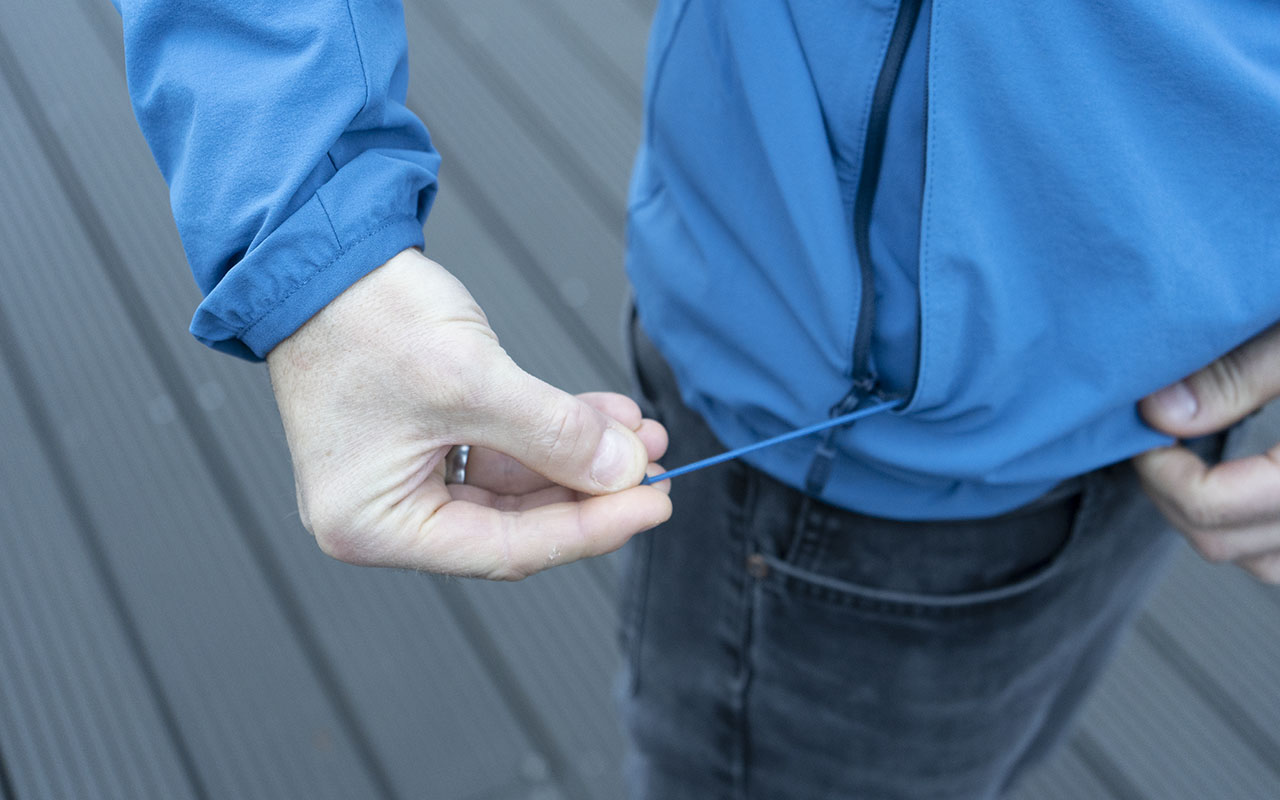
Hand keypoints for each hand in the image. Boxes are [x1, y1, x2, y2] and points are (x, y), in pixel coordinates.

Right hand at [266, 249, 671, 579]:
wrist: (318, 251)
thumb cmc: (361, 315)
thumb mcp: (471, 379)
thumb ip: (554, 434)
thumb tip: (624, 472)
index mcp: (374, 524)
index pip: (506, 548)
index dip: (590, 528)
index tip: (653, 505)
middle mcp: (384, 512)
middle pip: (515, 522)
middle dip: (590, 489)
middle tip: (653, 466)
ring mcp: (403, 476)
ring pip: (516, 485)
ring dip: (578, 457)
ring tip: (640, 433)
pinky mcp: (421, 440)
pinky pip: (501, 450)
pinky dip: (550, 433)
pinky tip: (603, 416)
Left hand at [1135, 321, 1279, 582]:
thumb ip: (1240, 371)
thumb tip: (1160, 414)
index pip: (1214, 507)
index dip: (1161, 473)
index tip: (1146, 430)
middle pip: (1224, 542)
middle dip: (1175, 494)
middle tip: (1162, 439)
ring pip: (1262, 564)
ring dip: (1216, 519)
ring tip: (1200, 457)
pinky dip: (1261, 530)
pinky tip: (1245, 477)